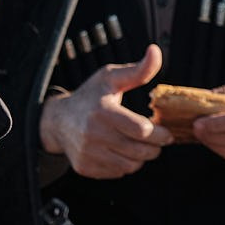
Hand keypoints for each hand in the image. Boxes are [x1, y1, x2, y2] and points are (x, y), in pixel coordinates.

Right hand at [40, 45, 173, 177]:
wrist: (58, 120)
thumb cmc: (90, 96)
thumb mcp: (111, 78)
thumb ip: (138, 70)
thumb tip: (156, 51)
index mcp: (103, 112)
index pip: (142, 130)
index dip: (160, 134)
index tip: (166, 131)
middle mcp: (93, 135)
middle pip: (139, 151)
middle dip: (155, 147)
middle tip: (158, 140)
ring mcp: (88, 153)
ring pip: (131, 165)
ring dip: (141, 157)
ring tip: (139, 144)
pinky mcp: (85, 167)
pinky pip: (117, 173)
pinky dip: (125, 164)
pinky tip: (122, 151)